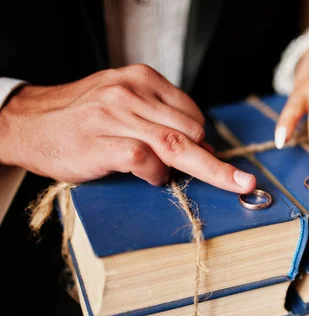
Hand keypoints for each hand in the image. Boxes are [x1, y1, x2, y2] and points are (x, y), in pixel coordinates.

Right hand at [0, 64, 255, 192]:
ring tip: (163, 172)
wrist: (30, 122)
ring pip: (176, 145)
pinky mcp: (102, 143)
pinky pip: (146, 160)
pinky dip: (156, 174)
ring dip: (183, 167)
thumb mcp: (124, 101)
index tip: (211, 155)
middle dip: (203, 157)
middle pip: (192, 131)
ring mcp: (116, 117)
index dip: (204, 139)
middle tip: (197, 170)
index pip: (193, 112)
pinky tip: (150, 176)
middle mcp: (130, 93)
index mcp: (141, 79)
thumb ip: (160, 116)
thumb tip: (203, 143)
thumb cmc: (82, 117)